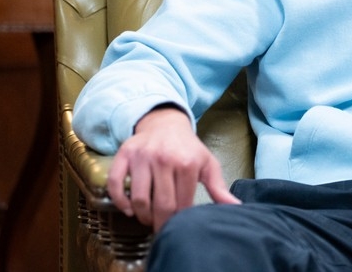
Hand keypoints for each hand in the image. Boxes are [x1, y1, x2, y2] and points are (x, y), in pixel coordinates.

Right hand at [107, 106, 240, 230]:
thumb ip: (219, 187)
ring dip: (142, 215)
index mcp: (187, 163)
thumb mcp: (207, 163)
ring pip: (138, 198)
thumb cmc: (188, 148)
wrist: (166, 123)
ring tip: (148, 218)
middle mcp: (164, 158)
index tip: (179, 226)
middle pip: (161, 204)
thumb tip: (236, 206)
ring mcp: (142, 156)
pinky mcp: (124, 154)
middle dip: (160, 223)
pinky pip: (115, 184)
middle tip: (161, 228)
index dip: (179, 220)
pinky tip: (129, 209)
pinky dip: (120, 201)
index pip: (182, 204)